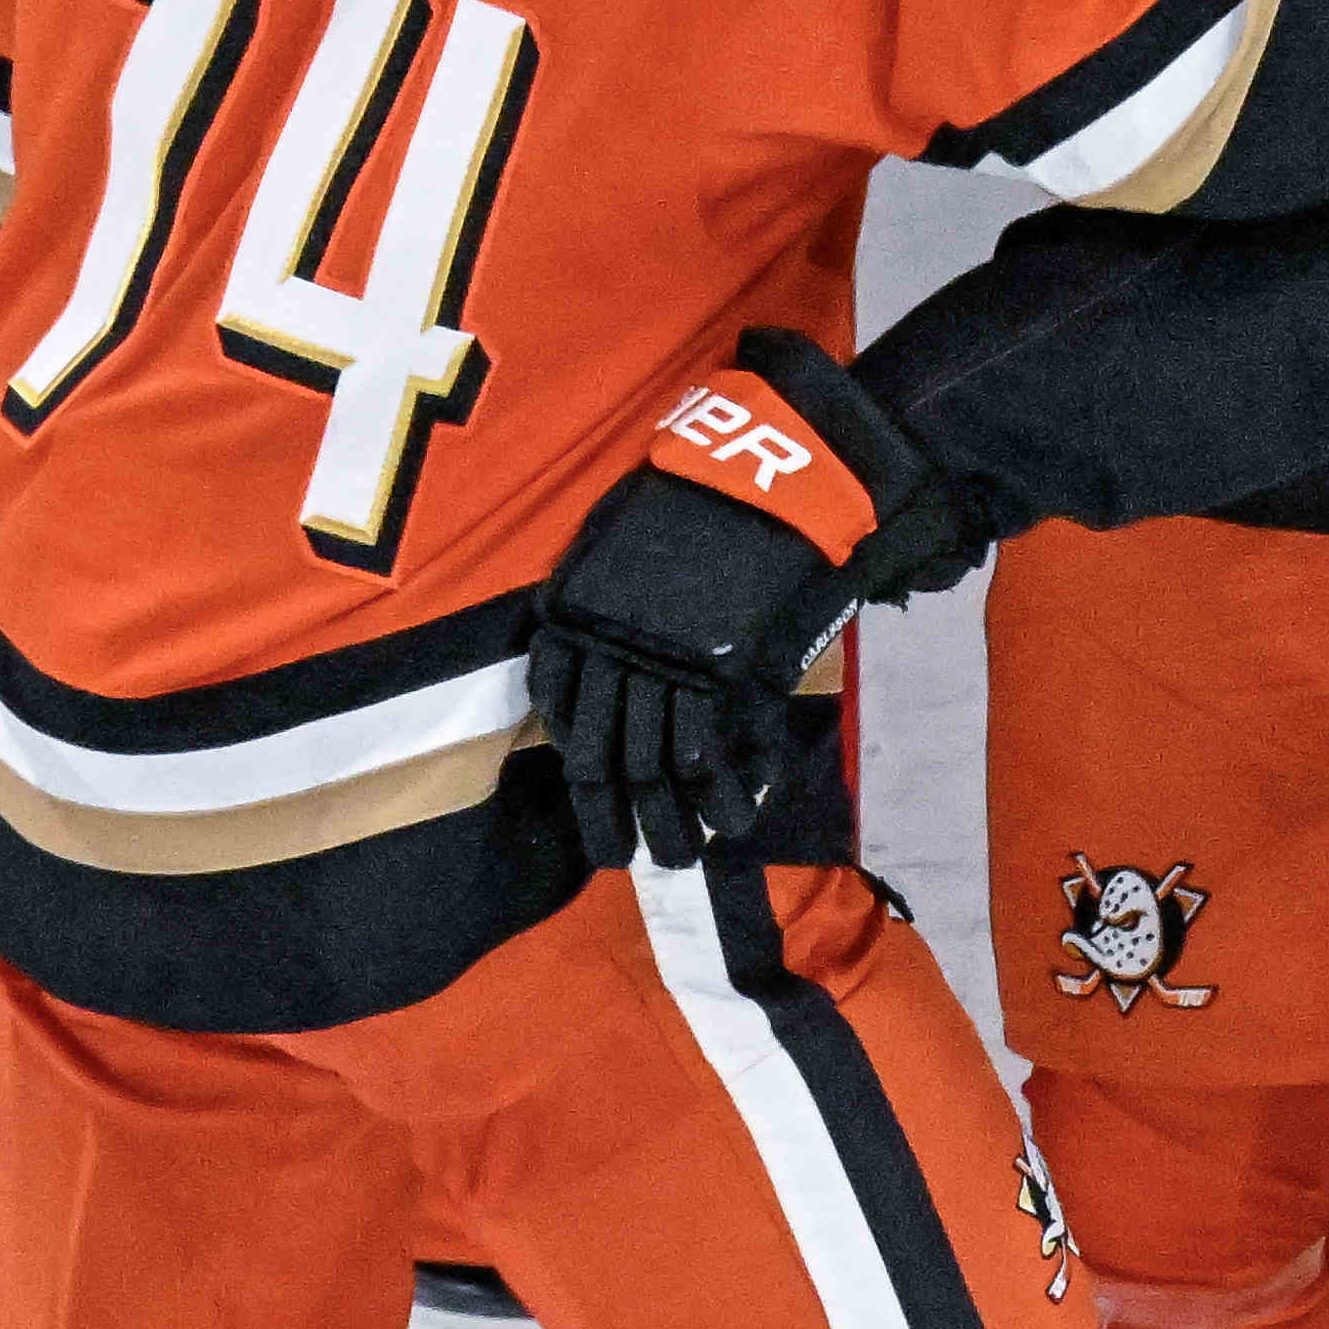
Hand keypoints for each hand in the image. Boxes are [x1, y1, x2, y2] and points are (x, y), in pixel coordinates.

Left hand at [527, 336, 969, 871]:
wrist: (769, 470)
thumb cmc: (702, 491)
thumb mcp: (627, 531)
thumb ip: (612, 591)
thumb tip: (609, 644)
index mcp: (578, 608)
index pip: (559, 705)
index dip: (573, 764)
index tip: (587, 800)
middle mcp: (610, 644)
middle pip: (599, 754)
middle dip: (610, 816)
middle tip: (622, 857)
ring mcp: (666, 662)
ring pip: (654, 766)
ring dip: (667, 823)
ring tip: (678, 856)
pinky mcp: (723, 671)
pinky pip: (712, 753)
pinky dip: (722, 796)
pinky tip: (731, 822)